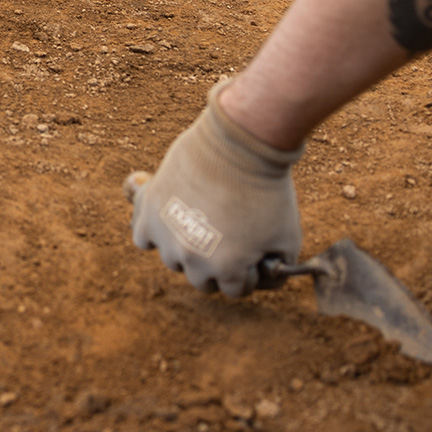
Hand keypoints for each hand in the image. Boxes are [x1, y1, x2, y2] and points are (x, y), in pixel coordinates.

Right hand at [125, 92, 302, 296]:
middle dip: (219, 263)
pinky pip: (143, 239)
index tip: (253, 248)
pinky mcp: (149, 211)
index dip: (248, 269)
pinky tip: (173, 220)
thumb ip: (277, 267)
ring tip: (205, 220)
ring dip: (189, 248)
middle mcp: (192, 260)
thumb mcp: (287, 236)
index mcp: (227, 270)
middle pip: (203, 280)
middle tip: (230, 234)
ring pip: (174, 261)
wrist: (240, 142)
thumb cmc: (267, 189)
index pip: (235, 289)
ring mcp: (167, 236)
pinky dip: (156, 234)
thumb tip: (265, 278)